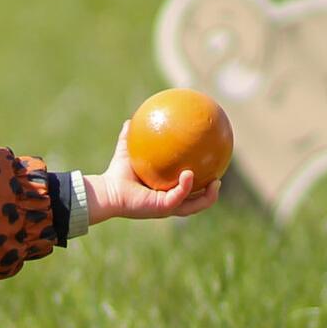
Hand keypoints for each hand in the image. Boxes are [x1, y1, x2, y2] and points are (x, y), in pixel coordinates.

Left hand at [85, 122, 221, 221]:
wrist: (107, 191)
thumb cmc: (116, 174)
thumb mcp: (126, 152)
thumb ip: (129, 138)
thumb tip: (131, 119)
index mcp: (165, 192)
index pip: (187, 190)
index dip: (202, 183)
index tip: (212, 168)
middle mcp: (168, 202)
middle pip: (197, 202)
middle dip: (211, 194)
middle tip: (219, 179)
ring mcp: (166, 207)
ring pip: (194, 206)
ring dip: (207, 197)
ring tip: (216, 182)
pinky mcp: (162, 208)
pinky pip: (179, 197)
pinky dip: (186, 187)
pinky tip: (189, 173)